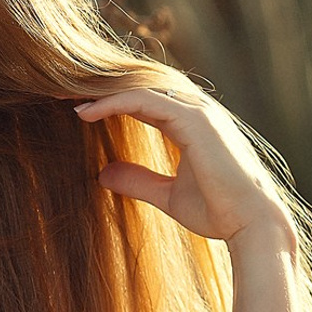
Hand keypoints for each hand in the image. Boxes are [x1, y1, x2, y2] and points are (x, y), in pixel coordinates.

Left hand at [73, 85, 297, 249]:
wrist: (251, 225)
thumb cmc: (219, 211)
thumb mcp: (167, 195)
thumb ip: (138, 180)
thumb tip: (103, 174)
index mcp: (192, 124)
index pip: (143, 100)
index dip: (109, 100)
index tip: (75, 107)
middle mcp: (196, 111)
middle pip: (139, 86)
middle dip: (101, 87)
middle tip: (60, 91)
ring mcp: (198, 112)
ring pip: (141, 87)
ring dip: (101, 90)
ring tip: (65, 97)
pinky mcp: (195, 120)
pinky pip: (146, 101)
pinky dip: (113, 102)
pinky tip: (85, 112)